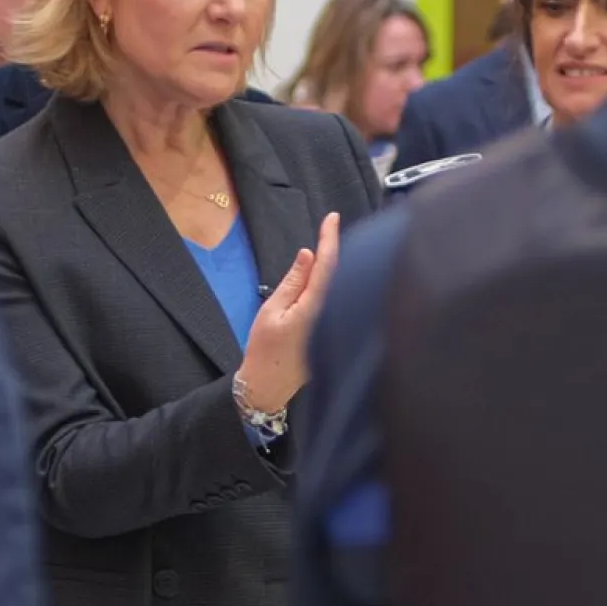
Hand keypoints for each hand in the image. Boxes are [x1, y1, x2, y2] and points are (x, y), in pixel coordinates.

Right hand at [235, 213, 342, 417]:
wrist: (269, 388)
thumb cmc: (264, 350)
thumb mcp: (272, 310)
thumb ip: (294, 281)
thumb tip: (309, 255)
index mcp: (316, 307)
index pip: (329, 265)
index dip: (330, 239)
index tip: (333, 217)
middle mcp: (332, 315)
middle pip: (340, 275)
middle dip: (337, 250)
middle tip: (331, 225)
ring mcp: (336, 326)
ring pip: (341, 289)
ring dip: (337, 268)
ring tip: (331, 244)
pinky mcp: (335, 334)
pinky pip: (339, 302)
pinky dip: (336, 285)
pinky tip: (331, 277)